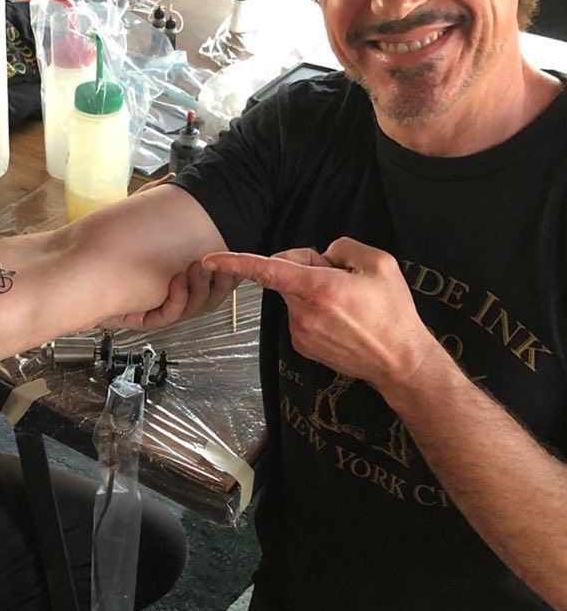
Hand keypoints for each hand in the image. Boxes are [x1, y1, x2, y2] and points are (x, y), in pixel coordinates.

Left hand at [106, 173, 238, 329]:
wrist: (75, 270)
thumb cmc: (104, 244)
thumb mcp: (135, 215)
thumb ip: (155, 197)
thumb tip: (173, 178)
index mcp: (178, 271)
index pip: (213, 275)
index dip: (227, 267)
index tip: (231, 251)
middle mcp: (171, 291)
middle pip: (211, 295)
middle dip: (221, 279)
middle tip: (218, 262)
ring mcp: (158, 306)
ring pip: (195, 307)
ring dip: (200, 288)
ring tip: (196, 267)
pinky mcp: (144, 317)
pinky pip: (170, 315)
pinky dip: (178, 300)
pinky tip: (177, 282)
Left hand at [203, 238, 435, 395]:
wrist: (399, 362)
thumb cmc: (393, 312)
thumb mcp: (380, 264)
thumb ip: (344, 247)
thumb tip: (323, 255)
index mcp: (320, 289)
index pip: (268, 271)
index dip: (236, 262)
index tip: (210, 259)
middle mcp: (303, 313)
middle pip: (285, 275)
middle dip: (305, 267)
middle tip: (340, 274)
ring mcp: (300, 333)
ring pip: (294, 296)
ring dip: (312, 290)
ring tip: (347, 302)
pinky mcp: (302, 345)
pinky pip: (300, 315)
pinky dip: (314, 309)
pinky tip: (341, 318)